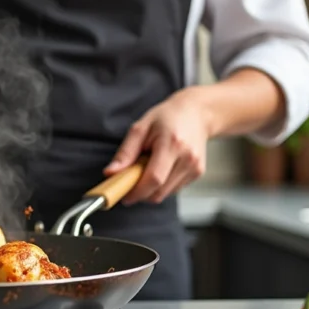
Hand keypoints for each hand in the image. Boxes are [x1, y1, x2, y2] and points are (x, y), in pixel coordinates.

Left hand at [104, 90, 212, 204]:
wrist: (196, 113)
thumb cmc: (167, 117)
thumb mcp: (140, 128)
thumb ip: (125, 153)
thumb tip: (111, 172)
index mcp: (172, 144)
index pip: (154, 179)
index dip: (136, 192)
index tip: (123, 196)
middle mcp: (188, 158)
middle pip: (159, 191)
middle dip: (140, 193)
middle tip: (129, 182)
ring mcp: (195, 167)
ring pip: (165, 194)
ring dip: (150, 190)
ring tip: (147, 168)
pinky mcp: (198, 173)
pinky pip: (173, 189)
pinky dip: (161, 186)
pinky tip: (160, 169)